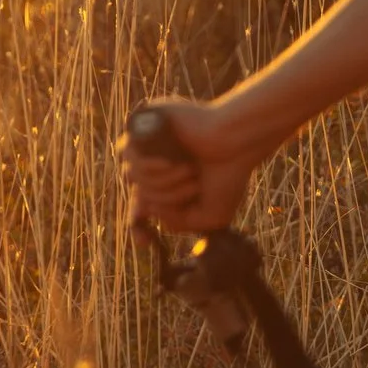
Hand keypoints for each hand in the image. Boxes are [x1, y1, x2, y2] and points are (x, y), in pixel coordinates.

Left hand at [118, 98, 278, 234]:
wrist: (237, 142)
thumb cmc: (230, 175)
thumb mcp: (210, 216)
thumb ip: (179, 224)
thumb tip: (149, 210)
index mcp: (170, 184)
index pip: (142, 207)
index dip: (138, 227)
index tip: (144, 243)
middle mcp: (157, 164)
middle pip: (140, 195)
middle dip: (167, 199)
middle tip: (195, 185)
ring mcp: (149, 144)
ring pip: (133, 176)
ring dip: (164, 182)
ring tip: (190, 171)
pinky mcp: (144, 124)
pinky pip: (129, 153)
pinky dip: (151, 164)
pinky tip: (173, 162)